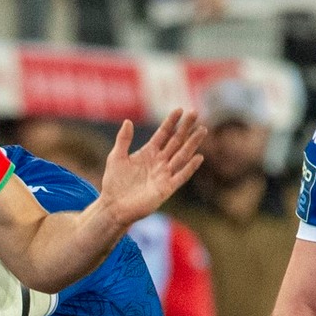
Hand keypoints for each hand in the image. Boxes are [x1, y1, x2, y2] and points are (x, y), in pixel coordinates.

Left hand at [97, 109, 205, 227]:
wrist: (113, 206)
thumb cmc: (113, 183)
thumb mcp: (116, 157)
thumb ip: (123, 140)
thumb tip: (127, 121)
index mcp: (148, 152)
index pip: (163, 134)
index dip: (171, 122)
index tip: (179, 109)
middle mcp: (159, 161)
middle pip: (176, 141)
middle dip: (185, 128)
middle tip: (195, 112)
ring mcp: (164, 174)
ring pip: (182, 155)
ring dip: (192, 143)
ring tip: (202, 130)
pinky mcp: (166, 188)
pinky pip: (181, 176)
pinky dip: (190, 167)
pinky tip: (199, 157)